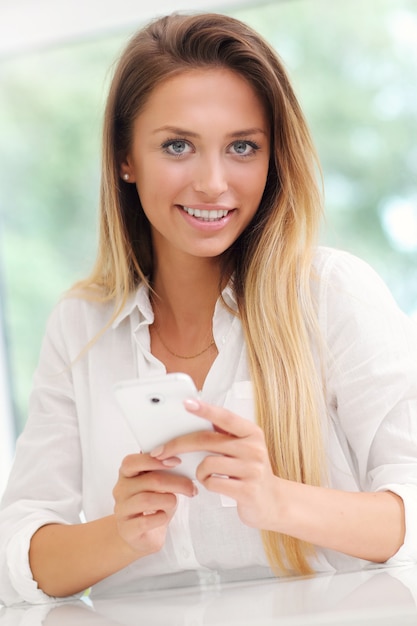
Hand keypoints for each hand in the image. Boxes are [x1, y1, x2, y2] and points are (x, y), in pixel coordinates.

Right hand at [113, 453, 196, 555]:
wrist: (142, 534)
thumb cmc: (153, 505)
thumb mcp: (158, 485)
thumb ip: (163, 472)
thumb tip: (179, 462)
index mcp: (126, 474)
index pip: (132, 462)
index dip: (154, 460)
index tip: (177, 462)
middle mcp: (121, 490)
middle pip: (149, 480)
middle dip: (175, 483)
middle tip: (191, 488)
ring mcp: (122, 510)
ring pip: (146, 500)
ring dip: (168, 500)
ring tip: (174, 502)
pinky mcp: (127, 530)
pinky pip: (145, 521)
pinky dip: (161, 517)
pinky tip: (164, 516)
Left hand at [150, 398, 279, 529]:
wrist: (273, 502)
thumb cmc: (249, 471)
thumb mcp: (243, 447)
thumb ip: (223, 435)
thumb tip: (190, 421)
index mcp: (251, 432)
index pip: (225, 417)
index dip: (205, 409)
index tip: (186, 403)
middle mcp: (254, 448)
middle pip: (207, 440)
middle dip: (179, 444)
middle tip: (161, 451)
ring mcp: (252, 469)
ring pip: (207, 464)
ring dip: (199, 471)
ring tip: (205, 475)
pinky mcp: (247, 490)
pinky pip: (213, 483)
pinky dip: (206, 484)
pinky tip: (213, 485)